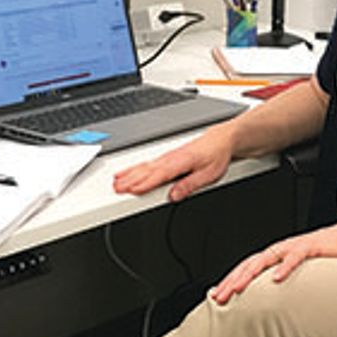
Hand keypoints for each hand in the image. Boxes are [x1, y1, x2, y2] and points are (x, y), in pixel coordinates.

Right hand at [113, 122, 234, 201]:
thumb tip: (174, 196)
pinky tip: (128, 173)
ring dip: (129, 174)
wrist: (220, 140)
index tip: (131, 189)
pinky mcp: (166, 158)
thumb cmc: (216, 156)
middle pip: (146, 171)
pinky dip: (135, 168)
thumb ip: (190, 185)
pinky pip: (147, 164)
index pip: (159, 175)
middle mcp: (170, 159)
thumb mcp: (209, 174)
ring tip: (116, 182)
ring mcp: (167, 158)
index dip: (144, 183)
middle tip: (116, 189)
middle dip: (130, 180)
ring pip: (144, 167)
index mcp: (180, 162)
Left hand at [209, 220, 336, 303]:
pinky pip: (295, 257)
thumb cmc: (327, 258)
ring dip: (250, 274)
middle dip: (232, 280)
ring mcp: (294, 247)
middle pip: (250, 265)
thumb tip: (271, 301)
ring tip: (238, 288)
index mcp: (277, 256)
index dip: (230, 280)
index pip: (247, 268)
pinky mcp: (311, 247)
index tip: (216, 295)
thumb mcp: (301, 273)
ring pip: (265, 260)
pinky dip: (285, 267)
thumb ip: (285, 282)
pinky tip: (276, 278)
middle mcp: (281, 250)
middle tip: (218, 297)